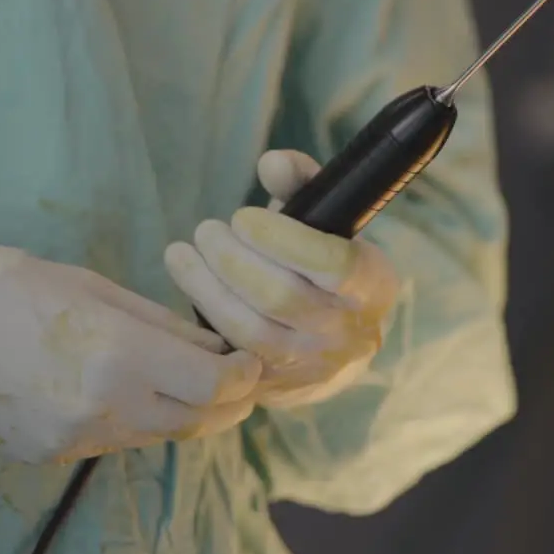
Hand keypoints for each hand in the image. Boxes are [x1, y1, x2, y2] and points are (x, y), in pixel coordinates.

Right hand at [0, 191, 261, 462]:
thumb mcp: (86, 285)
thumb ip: (154, 322)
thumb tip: (209, 345)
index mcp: (116, 355)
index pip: (212, 387)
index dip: (243, 376)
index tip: (248, 358)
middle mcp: (101, 408)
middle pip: (195, 422)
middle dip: (226, 401)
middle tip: (235, 375)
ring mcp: (73, 438)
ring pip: (158, 436)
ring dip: (185, 412)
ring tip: (190, 378)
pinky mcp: (50, 454)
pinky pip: (116, 441)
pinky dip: (140, 420)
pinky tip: (134, 389)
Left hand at [164, 150, 399, 408]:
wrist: (337, 345)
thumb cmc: (324, 265)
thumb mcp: (326, 221)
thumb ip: (303, 183)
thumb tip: (271, 163)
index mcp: (372, 286)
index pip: (334, 265)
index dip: (282, 239)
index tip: (243, 216)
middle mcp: (347, 333)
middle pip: (280, 297)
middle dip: (232, 259)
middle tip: (206, 231)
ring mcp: (311, 368)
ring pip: (249, 330)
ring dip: (205, 286)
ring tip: (182, 253)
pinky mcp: (275, 389)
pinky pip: (229, 356)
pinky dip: (201, 319)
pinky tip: (187, 288)